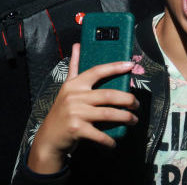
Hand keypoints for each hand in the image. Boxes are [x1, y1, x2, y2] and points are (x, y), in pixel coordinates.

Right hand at [27, 43, 138, 173]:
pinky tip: (115, 142)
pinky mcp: (76, 129)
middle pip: (108, 95)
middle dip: (127, 100)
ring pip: (108, 113)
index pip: (97, 71)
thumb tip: (77, 45)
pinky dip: (109, 140)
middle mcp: (75, 97)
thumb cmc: (63, 111)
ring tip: (133, 120)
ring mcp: (75, 113)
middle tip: (137, 104)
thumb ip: (74, 67)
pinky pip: (99, 134)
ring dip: (125, 117)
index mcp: (74, 85)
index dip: (114, 67)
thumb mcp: (67, 88)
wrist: (49, 138)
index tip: (130, 65)